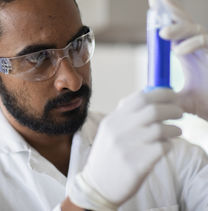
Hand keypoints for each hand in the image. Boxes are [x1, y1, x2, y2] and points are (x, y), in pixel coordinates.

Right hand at [68, 89, 182, 209]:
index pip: (140, 98)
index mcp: (112, 120)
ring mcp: (128, 147)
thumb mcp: (109, 131)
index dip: (161, 93)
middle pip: (154, 110)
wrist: (98, 184)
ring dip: (174, 128)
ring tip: (176, 131)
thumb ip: (125, 116)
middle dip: (172, 108)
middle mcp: (119, 131)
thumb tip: (150, 97)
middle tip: (179, 112)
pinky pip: (163, 148)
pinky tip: (165, 147)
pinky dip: (169, 145)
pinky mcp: (138, 164)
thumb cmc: (108, 156)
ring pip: (161, 129)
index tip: (171, 95)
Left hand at [149, 0, 207, 119]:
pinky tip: (178, 51)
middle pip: (183, 21)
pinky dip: (192, 44)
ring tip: (162, 33)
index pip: (173, 29)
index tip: (152, 2)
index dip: (164, 15)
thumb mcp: (182, 99)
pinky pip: (205, 41)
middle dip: (170, 7)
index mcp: (186, 52)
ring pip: (193, 28)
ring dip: (177, 28)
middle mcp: (197, 47)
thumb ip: (166, 94)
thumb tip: (147, 96)